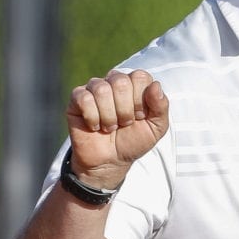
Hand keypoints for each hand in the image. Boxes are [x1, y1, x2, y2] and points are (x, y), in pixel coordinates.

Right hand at [65, 69, 169, 188]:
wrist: (110, 161)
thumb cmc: (133, 141)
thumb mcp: (156, 128)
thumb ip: (161, 106)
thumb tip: (155, 84)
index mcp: (135, 84)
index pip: (140, 77)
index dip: (141, 101)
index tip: (140, 117)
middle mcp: (114, 81)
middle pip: (120, 82)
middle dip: (125, 110)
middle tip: (124, 123)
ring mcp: (94, 88)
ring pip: (101, 89)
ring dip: (109, 116)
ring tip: (111, 127)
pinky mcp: (77, 98)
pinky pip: (84, 99)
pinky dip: (92, 118)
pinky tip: (95, 126)